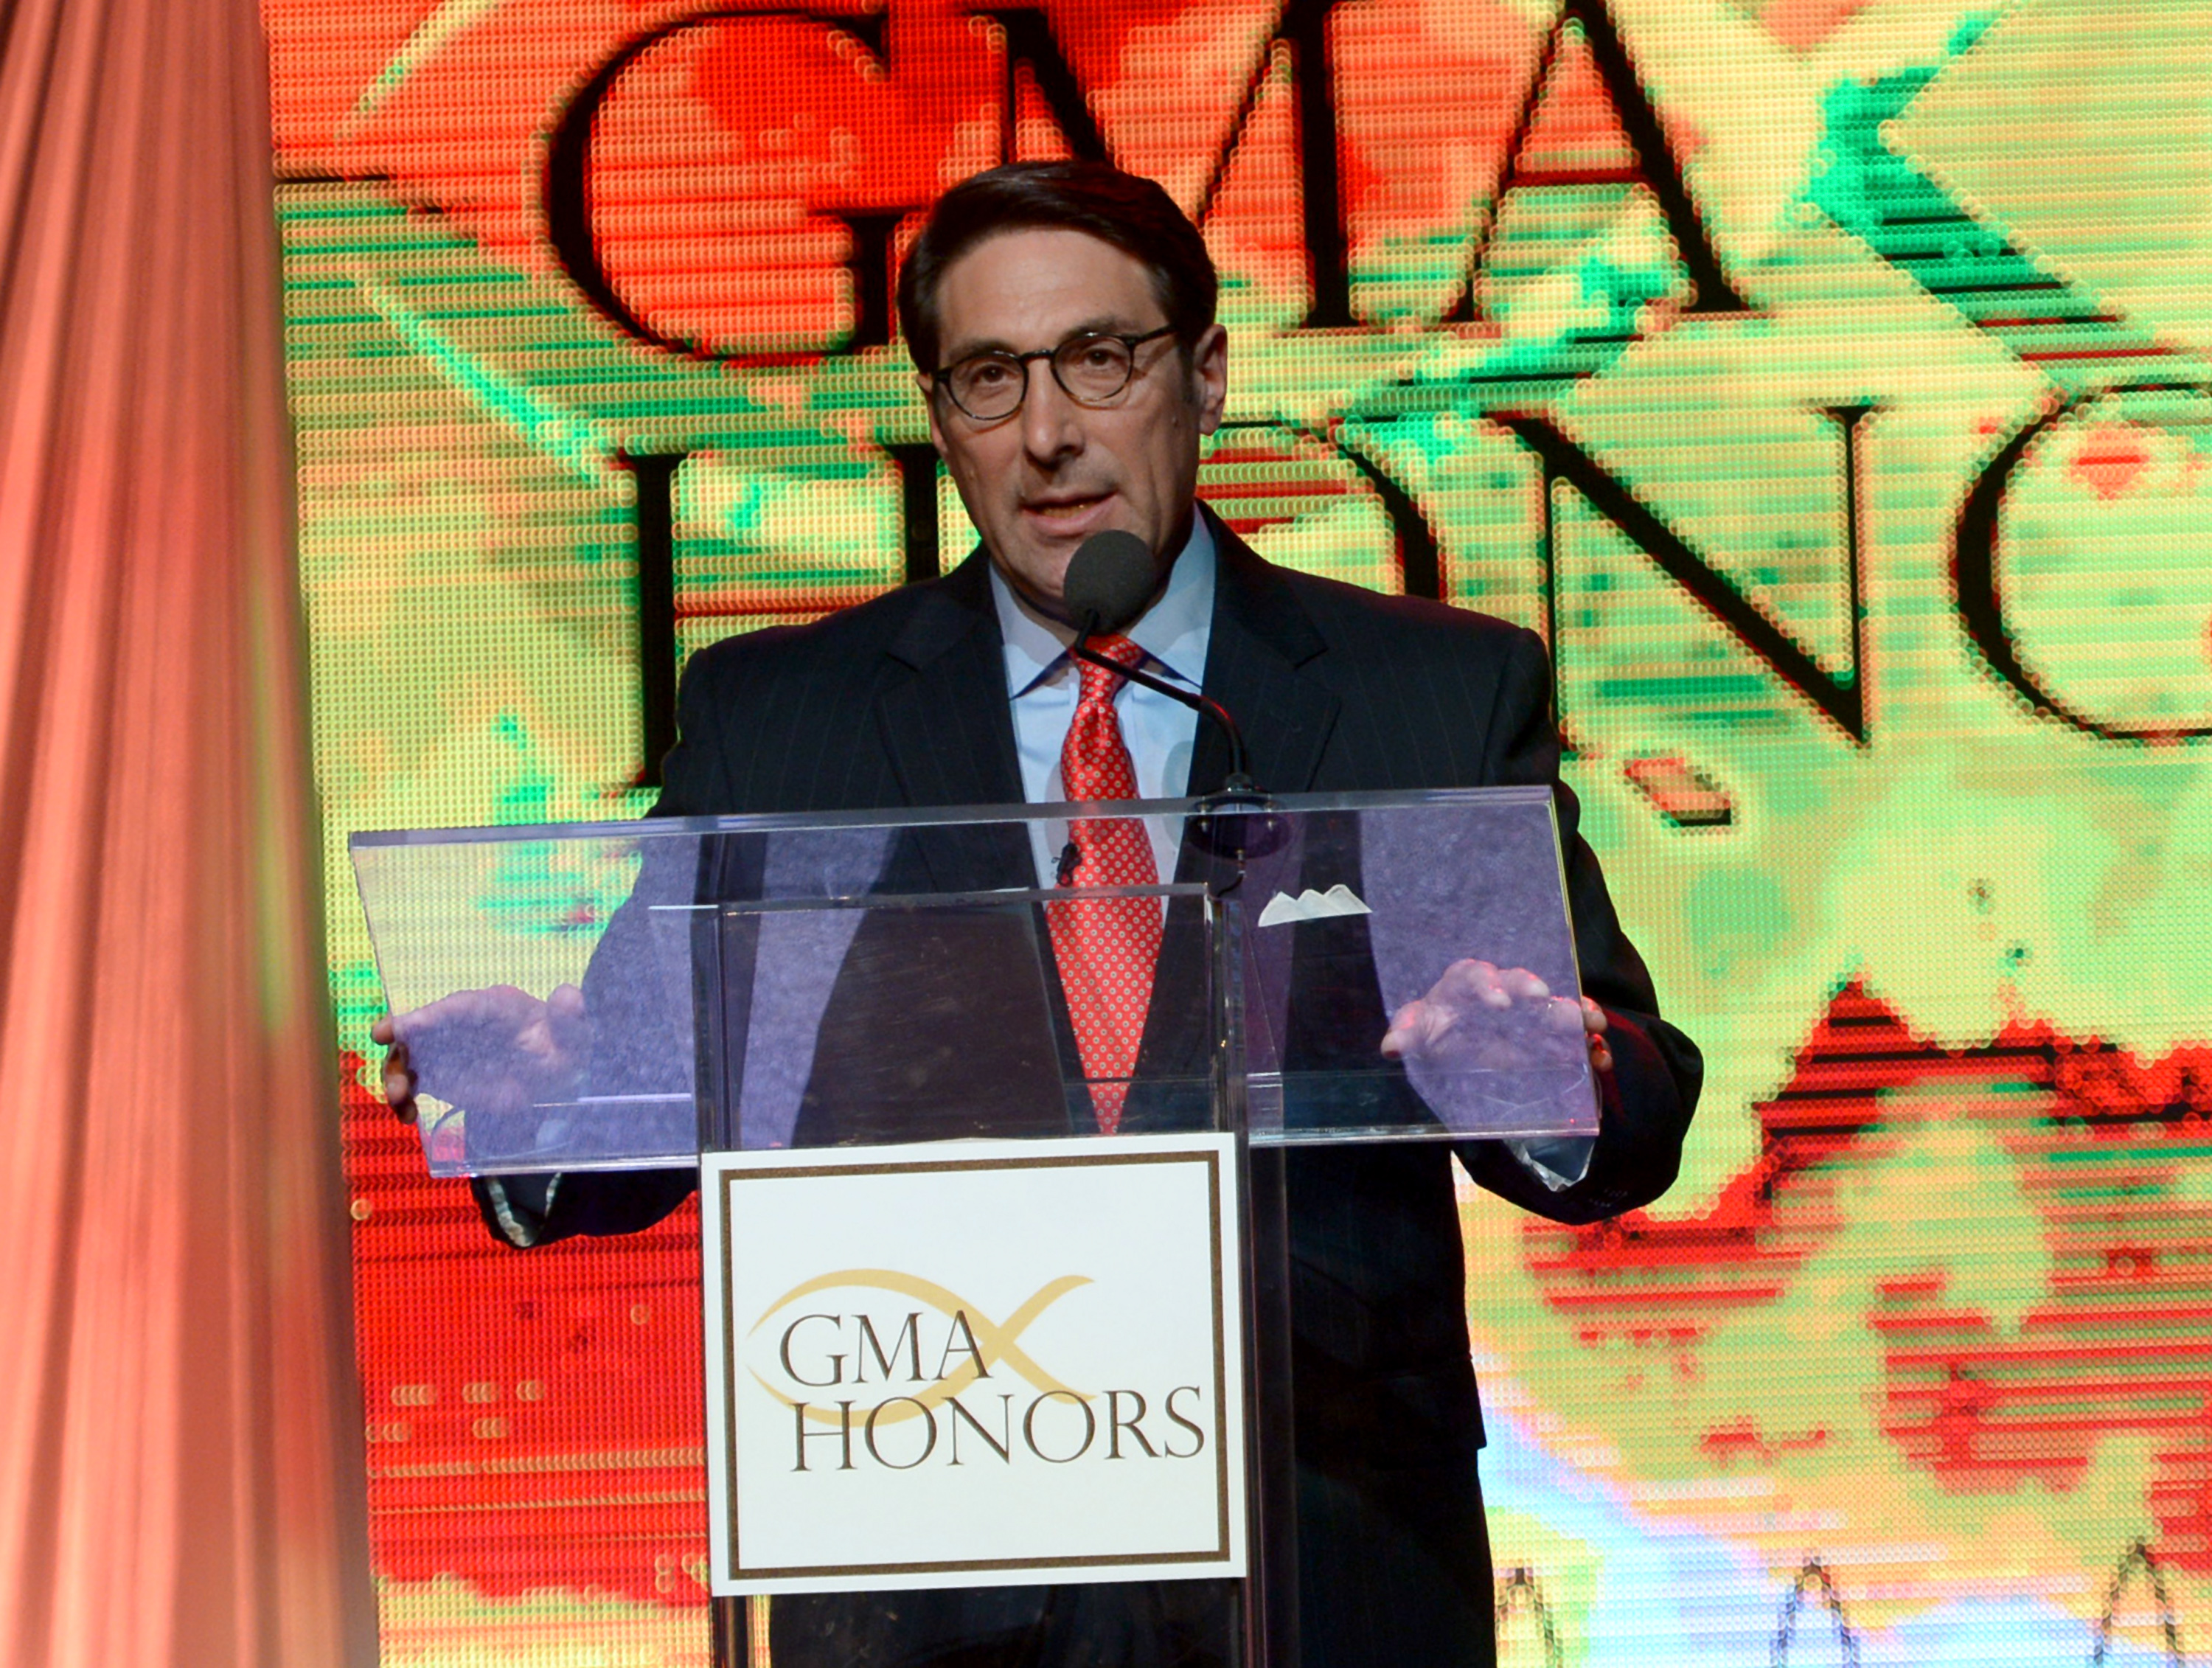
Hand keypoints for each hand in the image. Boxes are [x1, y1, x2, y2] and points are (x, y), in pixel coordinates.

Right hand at [370, 983, 589, 1124]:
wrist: (554, 1079)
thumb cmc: (563, 1050)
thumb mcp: (575, 1037)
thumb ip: (570, 1018)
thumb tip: (569, 994)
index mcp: (493, 1005)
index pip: (457, 1007)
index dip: (427, 1016)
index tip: (400, 1028)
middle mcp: (462, 1022)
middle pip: (423, 1028)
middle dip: (402, 1045)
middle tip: (391, 1066)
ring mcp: (447, 1047)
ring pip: (409, 1055)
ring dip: (396, 1076)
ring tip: (400, 1101)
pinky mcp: (440, 1073)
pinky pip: (412, 1081)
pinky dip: (404, 1097)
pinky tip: (408, 1116)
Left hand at [1380, 960, 1612, 1074]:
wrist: (1458, 1043)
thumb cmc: (1436, 1028)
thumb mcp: (1419, 1031)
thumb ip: (1407, 1035)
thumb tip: (1391, 1047)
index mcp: (1466, 983)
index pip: (1475, 976)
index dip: (1488, 986)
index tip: (1499, 1003)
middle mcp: (1502, 989)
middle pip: (1520, 983)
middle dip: (1536, 991)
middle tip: (1548, 999)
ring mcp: (1529, 1010)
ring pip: (1554, 1004)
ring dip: (1575, 1012)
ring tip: (1593, 1023)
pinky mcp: (1549, 1032)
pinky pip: (1573, 1033)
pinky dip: (1588, 1044)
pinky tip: (1600, 1057)